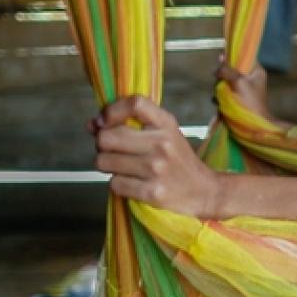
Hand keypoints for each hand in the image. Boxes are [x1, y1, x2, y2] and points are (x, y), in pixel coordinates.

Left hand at [90, 96, 220, 217]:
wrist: (204, 191)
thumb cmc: (178, 161)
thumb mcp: (164, 133)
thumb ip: (130, 125)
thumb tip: (91, 124)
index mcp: (166, 124)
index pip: (134, 103)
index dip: (111, 111)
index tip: (104, 122)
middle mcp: (162, 143)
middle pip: (107, 137)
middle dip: (102, 146)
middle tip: (113, 152)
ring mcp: (157, 169)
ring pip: (104, 162)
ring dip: (107, 167)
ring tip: (123, 168)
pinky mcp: (152, 193)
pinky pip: (114, 184)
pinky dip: (118, 185)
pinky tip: (132, 183)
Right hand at [215, 55, 270, 118]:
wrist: (253, 125)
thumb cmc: (249, 101)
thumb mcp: (238, 81)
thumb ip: (227, 70)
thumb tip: (219, 60)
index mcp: (256, 71)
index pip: (245, 57)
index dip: (233, 57)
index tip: (222, 59)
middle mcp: (250, 78)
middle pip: (232, 69)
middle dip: (224, 76)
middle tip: (221, 82)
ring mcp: (242, 89)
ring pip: (226, 81)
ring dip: (221, 87)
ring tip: (221, 95)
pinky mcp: (236, 99)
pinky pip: (225, 92)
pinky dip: (221, 97)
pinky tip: (220, 102)